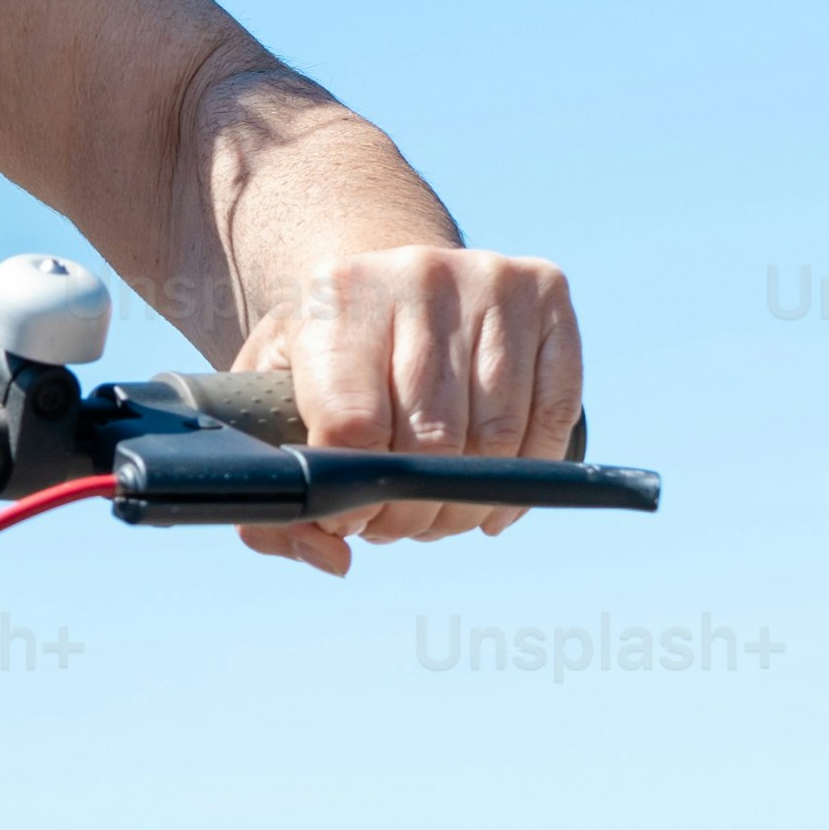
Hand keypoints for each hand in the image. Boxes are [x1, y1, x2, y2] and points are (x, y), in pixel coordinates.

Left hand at [232, 245, 584, 573]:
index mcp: (337, 294)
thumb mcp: (272, 402)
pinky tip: (492, 500)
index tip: (349, 517)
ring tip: (436, 512)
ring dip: (467, 503)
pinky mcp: (547, 291)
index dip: (356, 495)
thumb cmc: (327, 353)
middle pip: (432, 440)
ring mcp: (490, 278)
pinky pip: (556, 411)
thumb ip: (277, 489)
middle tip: (396, 523)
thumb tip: (336, 555)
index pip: (354, 427)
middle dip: (412, 510)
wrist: (388, 279)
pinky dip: (527, 476)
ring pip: (497, 437)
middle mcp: (418, 274)